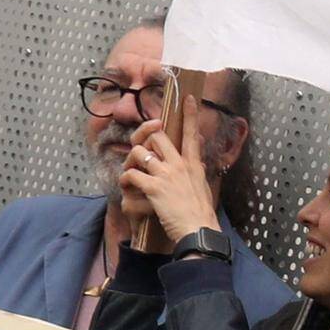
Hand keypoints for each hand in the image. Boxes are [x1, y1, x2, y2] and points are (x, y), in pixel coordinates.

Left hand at [121, 119, 222, 246]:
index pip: (192, 133)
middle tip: (142, 151)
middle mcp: (180, 164)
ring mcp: (166, 174)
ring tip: (131, 172)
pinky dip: (126, 179)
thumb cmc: (201, 213)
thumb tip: (196, 159)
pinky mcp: (154, 188)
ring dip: (132, 160)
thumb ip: (197, 170)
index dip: (190, 114)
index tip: (189, 98)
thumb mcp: (203, 186)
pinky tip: (128, 186)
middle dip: (146, 139)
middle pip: (157, 136)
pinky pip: (132, 174)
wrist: (199, 231)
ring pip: (140, 152)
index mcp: (193, 164)